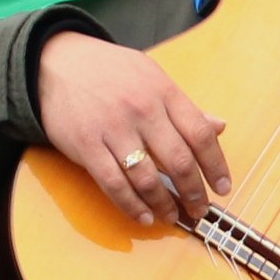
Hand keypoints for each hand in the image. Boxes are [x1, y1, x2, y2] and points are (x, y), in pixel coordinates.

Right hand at [35, 32, 229, 227]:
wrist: (55, 63)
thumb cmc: (109, 72)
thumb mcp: (151, 77)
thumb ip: (183, 106)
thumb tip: (219, 127)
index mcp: (163, 91)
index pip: (200, 134)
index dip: (216, 165)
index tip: (224, 187)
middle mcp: (142, 110)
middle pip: (179, 160)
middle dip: (194, 192)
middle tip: (201, 210)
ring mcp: (113, 129)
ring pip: (148, 178)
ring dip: (164, 204)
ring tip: (173, 217)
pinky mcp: (87, 146)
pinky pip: (114, 184)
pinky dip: (132, 206)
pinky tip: (145, 216)